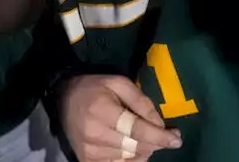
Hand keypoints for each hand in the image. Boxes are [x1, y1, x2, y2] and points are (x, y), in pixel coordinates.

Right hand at [60, 74, 182, 161]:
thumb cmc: (94, 87)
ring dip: (144, 150)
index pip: (137, 130)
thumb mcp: (119, 83)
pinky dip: (131, 159)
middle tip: (165, 136)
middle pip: (135, 146)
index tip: (176, 140)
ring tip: (145, 138)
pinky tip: (134, 148)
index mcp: (102, 111)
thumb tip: (161, 126)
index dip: (159, 136)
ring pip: (129, 158)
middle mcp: (94, 133)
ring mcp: (89, 150)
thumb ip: (141, 102)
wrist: (62, 97)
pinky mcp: (86, 160)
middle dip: (155, 143)